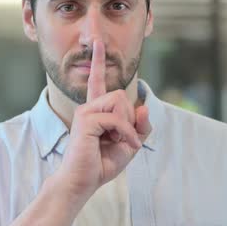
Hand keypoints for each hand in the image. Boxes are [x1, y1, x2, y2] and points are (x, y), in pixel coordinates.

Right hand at [56, 40, 151, 198]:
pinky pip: (116, 119)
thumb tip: (143, 107)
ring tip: (118, 142)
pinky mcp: (86, 120)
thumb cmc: (101, 164)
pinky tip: (120, 145)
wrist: (82, 182)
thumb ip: (140, 126)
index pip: (97, 81)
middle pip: (121, 96)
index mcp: (96, 111)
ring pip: (119, 102)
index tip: (97, 43)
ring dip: (126, 126)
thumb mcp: (129, 144)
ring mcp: (85, 112)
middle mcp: (88, 107)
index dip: (99, 62)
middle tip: (122, 139)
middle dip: (129, 119)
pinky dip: (125, 134)